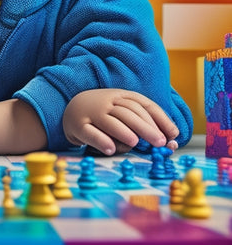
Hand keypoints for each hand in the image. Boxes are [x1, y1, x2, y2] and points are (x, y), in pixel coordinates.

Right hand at [62, 89, 179, 154]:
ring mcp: (91, 112)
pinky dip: (101, 140)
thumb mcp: (122, 113)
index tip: (172, 134)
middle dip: (146, 127)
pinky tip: (110, 149)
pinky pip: (90, 133)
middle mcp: (106, 101)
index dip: (159, 118)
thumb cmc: (104, 115)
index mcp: (120, 96)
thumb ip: (142, 124)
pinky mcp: (78, 125)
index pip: (143, 104)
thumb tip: (170, 141)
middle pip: (128, 112)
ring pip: (110, 121)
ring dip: (123, 131)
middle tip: (159, 142)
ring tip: (135, 142)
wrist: (71, 109)